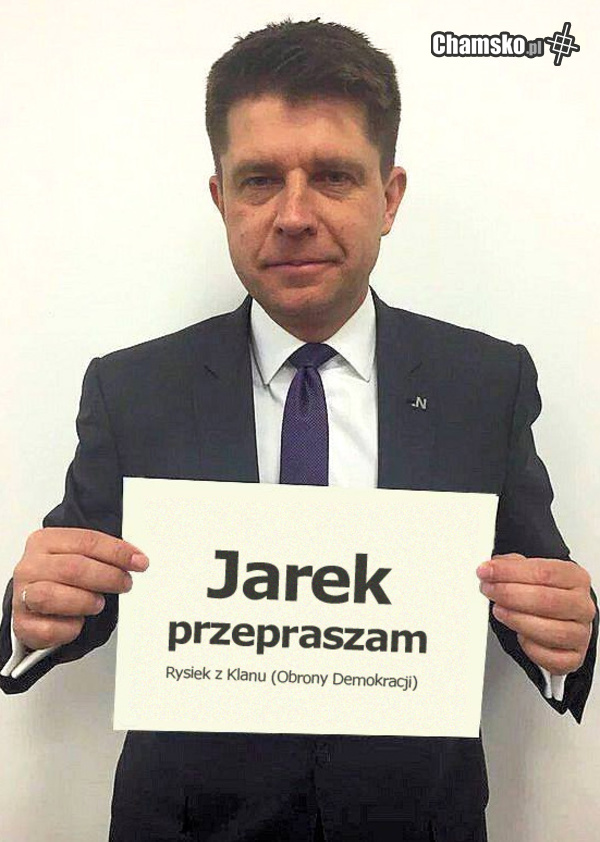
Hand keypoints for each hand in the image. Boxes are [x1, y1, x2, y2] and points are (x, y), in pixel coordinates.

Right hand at [12, 527, 148, 650]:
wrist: (32, 604)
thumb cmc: (60, 578)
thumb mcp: (78, 556)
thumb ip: (102, 554)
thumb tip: (136, 559)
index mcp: (45, 541)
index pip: (86, 541)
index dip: (117, 552)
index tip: (139, 562)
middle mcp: (30, 566)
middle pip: (73, 568)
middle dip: (107, 576)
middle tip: (125, 583)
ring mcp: (22, 595)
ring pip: (54, 597)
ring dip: (86, 601)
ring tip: (98, 603)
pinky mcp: (23, 624)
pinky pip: (51, 628)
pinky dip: (71, 628)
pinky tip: (78, 621)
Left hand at [477, 553, 595, 674]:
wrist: (562, 618)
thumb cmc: (547, 594)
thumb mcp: (531, 571)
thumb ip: (512, 565)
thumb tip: (492, 567)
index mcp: (575, 578)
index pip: (544, 572)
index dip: (511, 571)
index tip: (487, 571)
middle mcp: (582, 606)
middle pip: (547, 600)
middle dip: (510, 594)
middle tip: (489, 590)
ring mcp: (580, 633)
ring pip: (550, 631)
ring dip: (517, 620)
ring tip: (499, 611)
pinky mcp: (573, 657)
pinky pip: (551, 657)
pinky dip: (531, 648)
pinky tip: (519, 636)